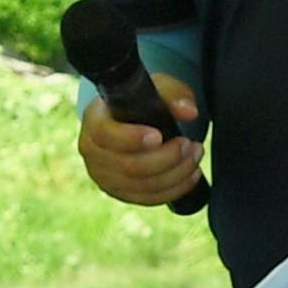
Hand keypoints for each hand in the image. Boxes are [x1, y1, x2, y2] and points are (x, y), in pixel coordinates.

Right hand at [79, 73, 202, 206]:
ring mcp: (104, 177)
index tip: (159, 135)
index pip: (104, 135)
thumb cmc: (142, 101)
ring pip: (142, 186)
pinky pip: (149, 199)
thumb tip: (189, 111)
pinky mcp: (120, 193)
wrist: (133, 118)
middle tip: (189, 144)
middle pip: (128, 166)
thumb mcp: (157, 88)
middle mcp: (93, 152)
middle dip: (166, 158)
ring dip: (176, 173)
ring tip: (195, 155)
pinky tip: (192, 174)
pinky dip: (175, 189)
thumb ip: (173, 94)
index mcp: (94, 120)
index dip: (132, 139)